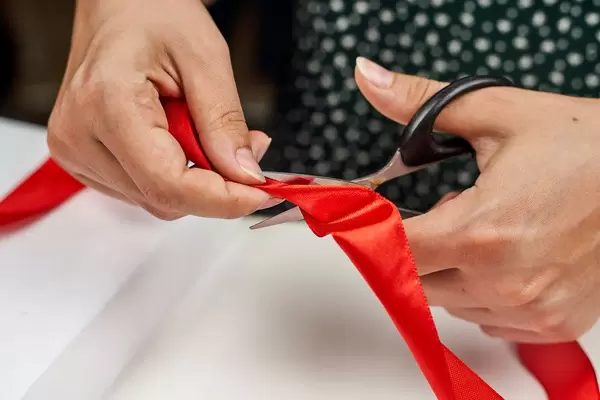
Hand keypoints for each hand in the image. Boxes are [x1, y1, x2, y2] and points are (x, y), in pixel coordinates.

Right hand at [48, 0, 276, 219]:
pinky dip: (177, 176)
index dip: (221, 199)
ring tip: (206, 132)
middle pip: (163, 198)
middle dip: (215, 187)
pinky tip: (183, 141)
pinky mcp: (84, 159)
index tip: (261, 194)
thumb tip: (245, 176)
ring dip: (197, 180)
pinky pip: (143, 190)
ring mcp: (75, 151)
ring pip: (156, 200)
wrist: (119, 6)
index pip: (168, 184)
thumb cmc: (153, 14)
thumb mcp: (205, 58)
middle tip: (246, 152)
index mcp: (106, 103)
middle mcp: (78, 136)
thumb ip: (225, 122)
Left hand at [355, 57, 599, 342]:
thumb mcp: (501, 115)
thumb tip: (369, 79)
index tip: (369, 218)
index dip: (373, 231)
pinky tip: (509, 258)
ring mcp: (531, 309)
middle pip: (417, 280)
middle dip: (421, 246)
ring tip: (491, 229)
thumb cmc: (588, 149)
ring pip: (451, 303)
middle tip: (454, 210)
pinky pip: (489, 320)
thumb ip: (423, 103)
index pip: (392, 250)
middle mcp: (504, 282)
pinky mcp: (554, 323)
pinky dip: (485, 294)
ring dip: (453, 270)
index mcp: (482, 232)